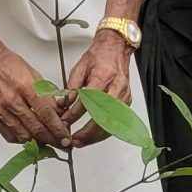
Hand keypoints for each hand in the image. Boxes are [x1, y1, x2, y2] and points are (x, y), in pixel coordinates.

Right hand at [0, 40, 71, 149]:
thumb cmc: (9, 65)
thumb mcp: (35, 75)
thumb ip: (46, 95)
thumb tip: (57, 113)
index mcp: (26, 87)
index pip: (47, 115)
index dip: (58, 129)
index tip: (66, 137)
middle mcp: (12, 101)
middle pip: (36, 129)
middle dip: (53, 139)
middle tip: (61, 144)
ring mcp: (1, 110)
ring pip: (24, 136)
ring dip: (38, 142)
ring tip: (48, 141)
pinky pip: (9, 135)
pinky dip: (21, 140)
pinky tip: (29, 138)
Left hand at [62, 29, 135, 145]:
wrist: (116, 49)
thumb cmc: (99, 57)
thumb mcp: (80, 67)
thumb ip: (72, 86)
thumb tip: (64, 104)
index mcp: (103, 76)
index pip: (89, 100)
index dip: (76, 113)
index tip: (65, 120)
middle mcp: (117, 87)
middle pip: (103, 115)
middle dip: (87, 131)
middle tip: (74, 139)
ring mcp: (124, 96)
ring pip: (112, 122)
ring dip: (96, 136)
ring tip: (81, 142)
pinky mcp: (126, 102)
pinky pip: (116, 121)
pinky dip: (104, 131)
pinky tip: (93, 137)